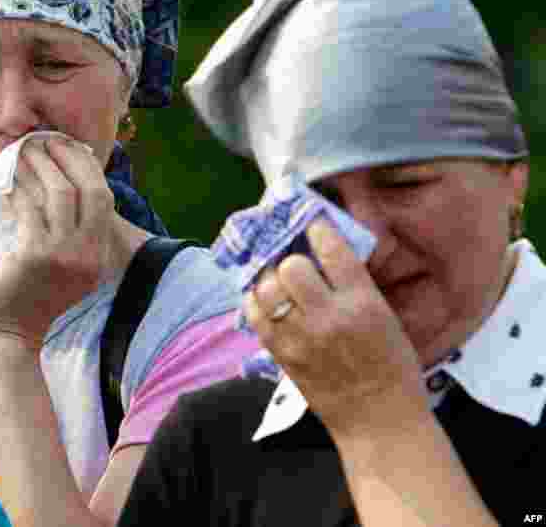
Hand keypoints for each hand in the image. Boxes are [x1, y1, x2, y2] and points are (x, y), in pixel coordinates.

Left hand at [0, 136, 113, 346]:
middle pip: (91, 190)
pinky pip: (30, 209)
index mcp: (99, 257)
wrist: (8, 335)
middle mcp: (89, 255)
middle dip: (68, 158)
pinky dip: (18, 189)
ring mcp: (64, 256)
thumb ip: (68, 236)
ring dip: (40, 167)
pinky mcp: (35, 256)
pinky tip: (7, 181)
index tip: (68, 147)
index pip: (104, 199)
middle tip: (44, 141)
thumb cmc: (28, 298)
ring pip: (60, 193)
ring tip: (22, 153)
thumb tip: (57, 186)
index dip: (87, 168)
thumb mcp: (62, 269)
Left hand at [243, 219, 425, 434]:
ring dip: (270, 280)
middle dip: (291, 261)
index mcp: (363, 304)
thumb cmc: (392, 367)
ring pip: (266, 289)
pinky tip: (264, 301)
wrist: (379, 420)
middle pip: (291, 267)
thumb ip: (356, 287)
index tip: (313, 227)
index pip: (332, 250)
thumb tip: (324, 254)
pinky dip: (255, 302)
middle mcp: (329, 317)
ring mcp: (301, 337)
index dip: (318, 231)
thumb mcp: (386, 318)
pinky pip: (255, 315)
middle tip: (295, 267)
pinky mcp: (281, 355)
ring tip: (277, 282)